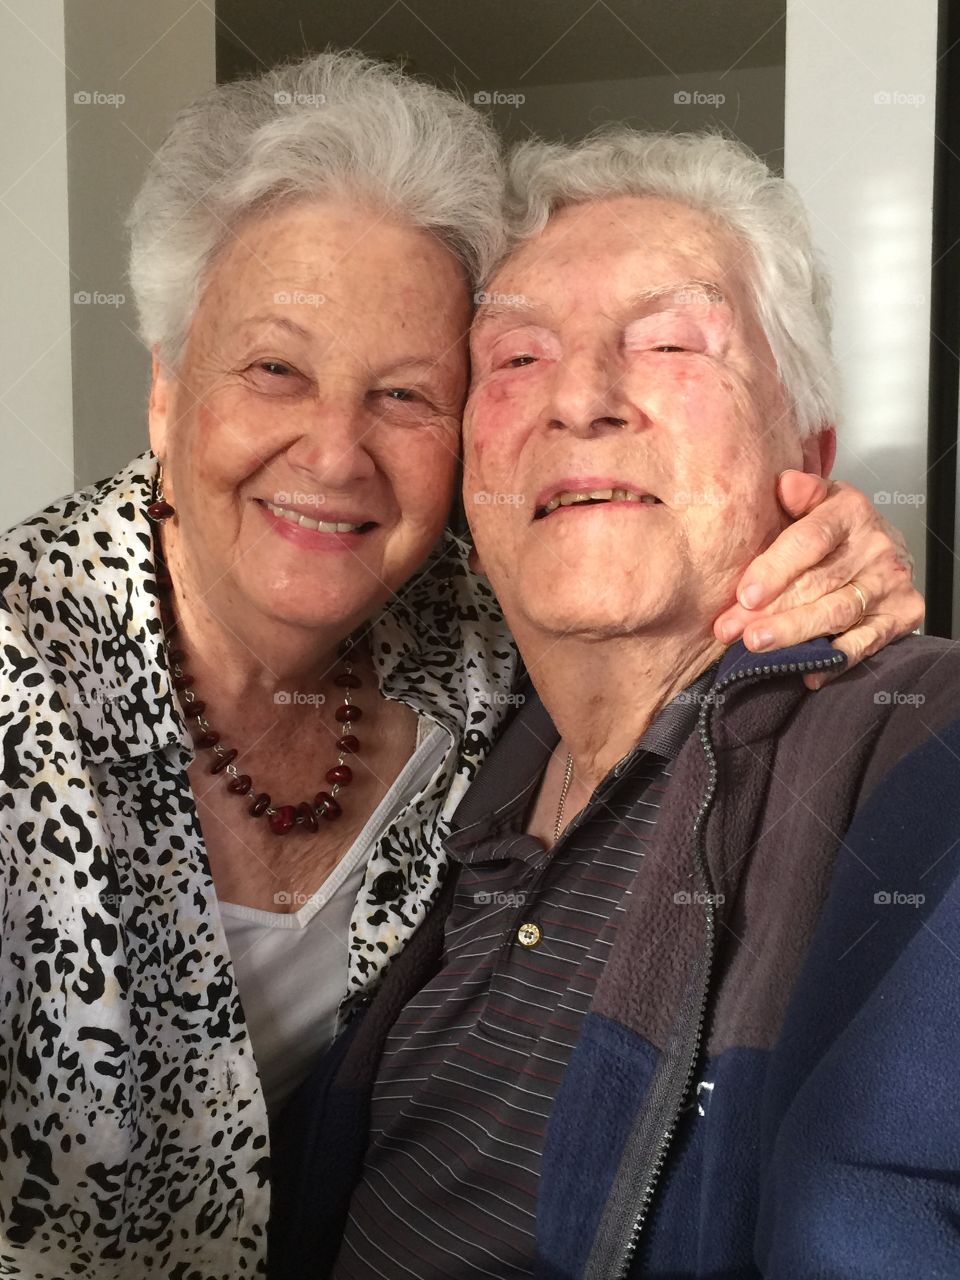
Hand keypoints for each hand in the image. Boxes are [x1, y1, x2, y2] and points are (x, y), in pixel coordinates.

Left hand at [713, 471, 923, 689]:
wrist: (883, 545)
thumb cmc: (834, 525)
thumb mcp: (816, 499)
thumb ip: (799, 493)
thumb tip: (784, 484)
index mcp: (850, 510)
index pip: (809, 540)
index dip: (775, 569)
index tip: (744, 595)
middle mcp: (875, 546)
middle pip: (818, 583)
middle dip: (771, 610)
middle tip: (733, 630)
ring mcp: (890, 583)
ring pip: (837, 614)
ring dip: (794, 633)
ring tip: (756, 646)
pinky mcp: (902, 614)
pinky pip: (866, 643)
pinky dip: (836, 661)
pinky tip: (808, 672)